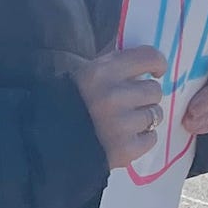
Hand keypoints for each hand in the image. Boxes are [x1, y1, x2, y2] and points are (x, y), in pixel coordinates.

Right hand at [75, 46, 166, 168]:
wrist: (49, 141)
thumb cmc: (70, 103)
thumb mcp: (87, 74)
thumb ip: (115, 66)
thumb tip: (146, 62)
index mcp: (102, 72)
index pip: (148, 57)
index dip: (158, 64)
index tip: (156, 72)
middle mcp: (113, 96)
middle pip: (155, 90)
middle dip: (145, 96)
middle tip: (131, 103)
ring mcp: (121, 125)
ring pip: (156, 114)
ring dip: (145, 118)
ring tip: (126, 121)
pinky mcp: (126, 149)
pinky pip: (152, 138)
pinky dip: (142, 138)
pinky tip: (125, 137)